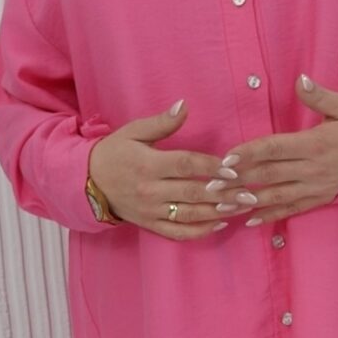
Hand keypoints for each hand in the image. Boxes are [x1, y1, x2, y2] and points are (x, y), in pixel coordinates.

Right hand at [88, 102, 245, 239]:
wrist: (88, 183)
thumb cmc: (114, 153)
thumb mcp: (133, 132)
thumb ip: (161, 123)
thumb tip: (184, 105)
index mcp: (148, 164)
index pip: (185, 165)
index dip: (211, 167)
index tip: (233, 168)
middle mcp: (150, 190)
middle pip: (193, 192)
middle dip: (224, 193)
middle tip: (250, 192)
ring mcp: (151, 210)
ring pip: (190, 215)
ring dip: (219, 212)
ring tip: (242, 207)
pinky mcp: (150, 225)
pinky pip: (178, 232)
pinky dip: (200, 231)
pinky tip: (220, 224)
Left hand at [214, 74, 337, 224]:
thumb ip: (320, 96)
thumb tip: (300, 79)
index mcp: (315, 144)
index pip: (274, 148)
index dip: (249, 153)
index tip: (226, 158)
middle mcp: (312, 169)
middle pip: (268, 175)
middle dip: (238, 181)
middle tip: (211, 185)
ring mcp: (315, 188)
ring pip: (275, 196)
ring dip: (247, 202)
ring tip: (222, 206)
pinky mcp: (319, 200)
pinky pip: (291, 210)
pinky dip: (270, 216)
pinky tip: (250, 220)